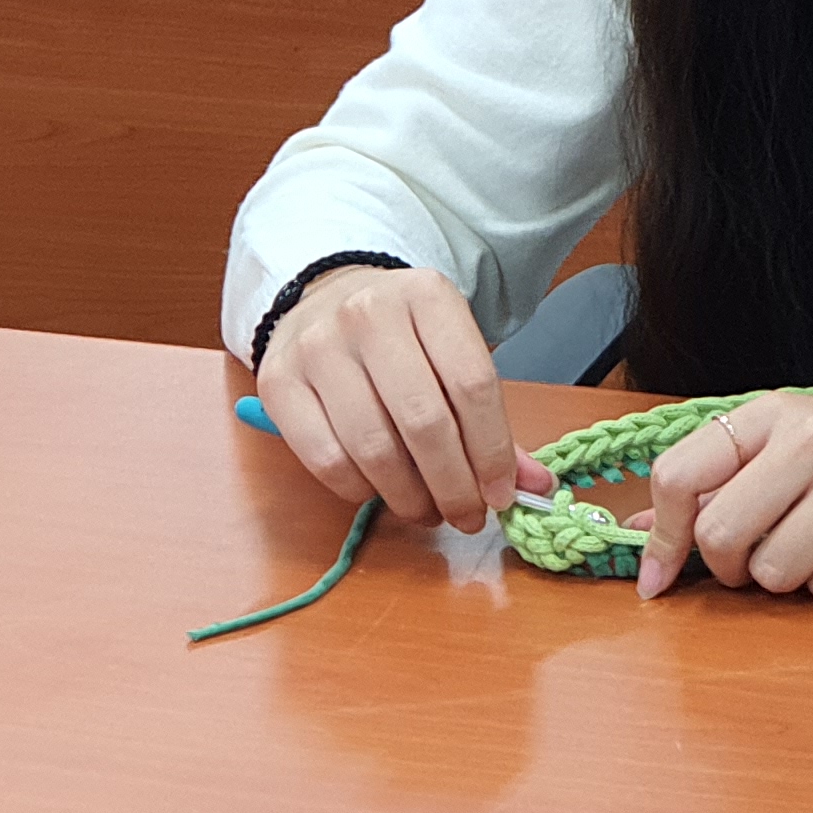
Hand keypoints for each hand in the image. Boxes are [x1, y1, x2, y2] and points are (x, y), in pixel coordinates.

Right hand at [252, 264, 553, 530]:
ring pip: (374, 447)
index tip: (502, 495)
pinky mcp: (278, 382)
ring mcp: (317, 346)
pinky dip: (360, 490)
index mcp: (427, 295)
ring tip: (428, 512)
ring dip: (409, 497)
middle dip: (454, 486)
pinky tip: (380, 492)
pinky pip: (326, 459)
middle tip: (467, 517)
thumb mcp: (453, 354)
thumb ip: (492, 420)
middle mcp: (369, 313)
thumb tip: (533, 489)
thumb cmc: (403, 337)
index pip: (473, 385)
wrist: (323, 299)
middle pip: (424, 421)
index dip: (492, 452)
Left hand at [631, 391, 812, 602]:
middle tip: (752, 557)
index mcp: (775, 413)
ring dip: (786, 576)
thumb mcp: (787, 439)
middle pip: (721, 534)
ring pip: (774, 573)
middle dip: (727, 564)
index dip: (660, 535)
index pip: (682, 474)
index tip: (657, 573)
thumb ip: (717, 478)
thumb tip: (639, 529)